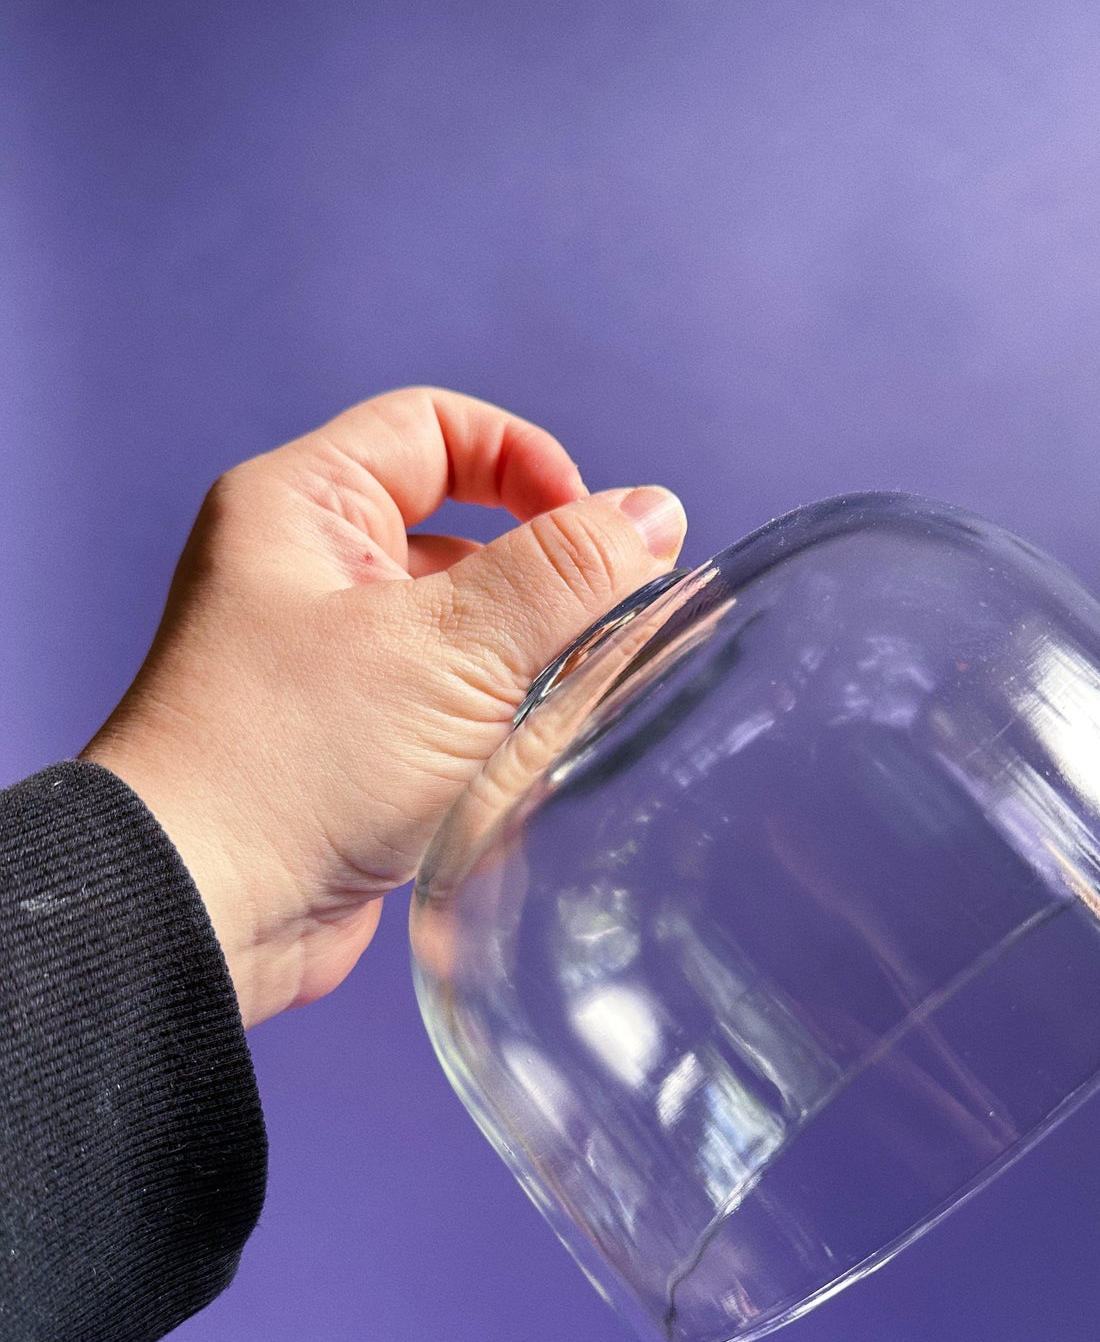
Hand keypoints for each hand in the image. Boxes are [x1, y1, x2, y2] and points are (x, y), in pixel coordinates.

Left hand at [81, 387, 686, 1027]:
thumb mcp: (451, 649)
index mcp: (303, 507)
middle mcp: (307, 572)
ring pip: (463, 628)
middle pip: (462, 532)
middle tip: (597, 633)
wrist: (202, 912)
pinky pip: (447, 703)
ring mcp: (326, 661)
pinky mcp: (350, 742)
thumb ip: (564, 574)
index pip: (437, 429)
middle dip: (539, 581)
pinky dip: (494, 723)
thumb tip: (655, 512)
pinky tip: (523, 763)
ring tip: (555, 709)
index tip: (595, 537)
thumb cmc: (290, 763)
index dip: (528, 464)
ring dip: (522, 662)